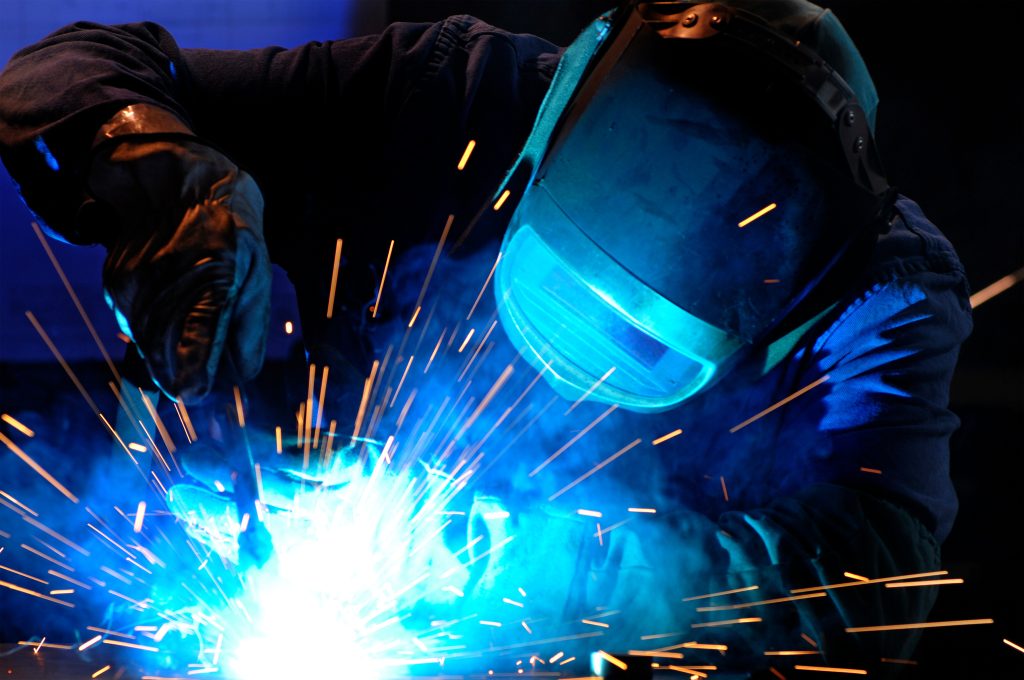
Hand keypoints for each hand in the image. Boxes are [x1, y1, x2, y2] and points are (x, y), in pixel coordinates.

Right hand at [89, 113, 270, 400]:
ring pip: (151, 349)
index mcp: (215, 277)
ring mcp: (137, 285)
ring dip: (170, 355)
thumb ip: (249, 327)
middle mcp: (168, 283)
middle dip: (187, 374)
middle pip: (168, 359)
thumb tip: (240, 375)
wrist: (175, 183)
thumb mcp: (256, 271)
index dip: (196, 372)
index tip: (195, 391)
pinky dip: (155, 332)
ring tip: (190, 321)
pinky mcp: (117, 288)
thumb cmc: (229, 231)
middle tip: (202, 374)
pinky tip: (171, 304)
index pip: (199, 339)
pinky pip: (137, 331)